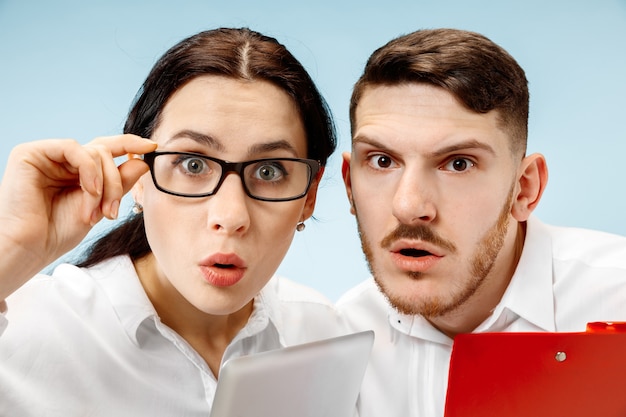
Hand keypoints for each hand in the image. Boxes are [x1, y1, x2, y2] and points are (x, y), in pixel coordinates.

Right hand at [0, 134, 156, 299]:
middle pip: (104, 152)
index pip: (106, 150)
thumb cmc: (58, 233)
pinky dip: (89, 170)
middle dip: (117, 181)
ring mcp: (46, 155)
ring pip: (93, 151)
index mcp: (76, 171)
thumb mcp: (100, 206)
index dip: (130, 145)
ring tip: (98, 210)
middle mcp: (61, 160)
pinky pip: (74, 148)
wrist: (30, 249)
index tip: (153, 147)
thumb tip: (142, 162)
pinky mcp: (30, 153)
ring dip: (104, 182)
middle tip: (114, 210)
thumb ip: (119, 183)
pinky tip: (89, 191)